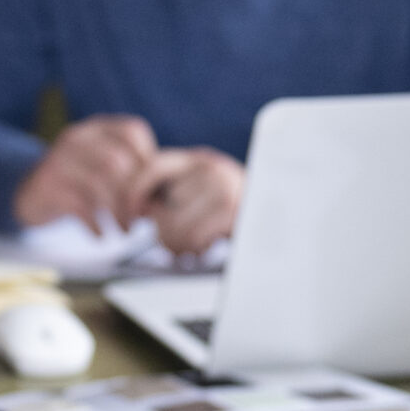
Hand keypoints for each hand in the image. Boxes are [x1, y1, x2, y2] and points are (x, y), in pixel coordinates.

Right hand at [14, 115, 157, 233]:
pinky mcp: (46, 185)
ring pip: (99, 184)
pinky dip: (95, 224)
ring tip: (124, 232)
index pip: (132, 131)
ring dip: (117, 213)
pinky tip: (101, 236)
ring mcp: (58, 159)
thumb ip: (133, 175)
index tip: (153, 191)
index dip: (149, 161)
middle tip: (141, 219)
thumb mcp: (103, 168)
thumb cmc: (81, 184)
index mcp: (97, 128)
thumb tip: (166, 199)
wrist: (31, 193)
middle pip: (117, 161)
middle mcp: (77, 137)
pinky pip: (78, 206)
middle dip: (134, 195)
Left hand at [122, 147, 243, 254]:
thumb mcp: (199, 198)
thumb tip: (137, 212)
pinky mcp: (235, 210)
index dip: (131, 195)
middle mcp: (211, 166)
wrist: (281, 223)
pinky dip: (196, 251)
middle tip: (174, 242)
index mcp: (197, 159)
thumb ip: (168, 198)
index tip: (129, 219)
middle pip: (159, 208)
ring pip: (174, 227)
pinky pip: (195, 238)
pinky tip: (207, 247)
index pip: (150, 167)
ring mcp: (225, 186)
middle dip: (162, 233)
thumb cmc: (231, 217)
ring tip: (193, 246)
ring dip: (179, 246)